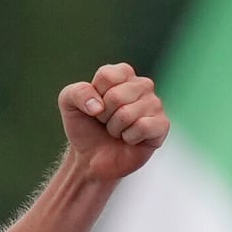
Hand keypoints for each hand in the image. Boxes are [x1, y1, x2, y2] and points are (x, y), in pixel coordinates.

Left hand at [59, 62, 168, 183]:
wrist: (92, 158)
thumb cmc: (85, 127)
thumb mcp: (69, 103)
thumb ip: (77, 92)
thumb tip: (98, 106)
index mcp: (122, 73)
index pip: (107, 76)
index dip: (94, 96)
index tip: (95, 106)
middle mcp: (142, 85)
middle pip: (116, 96)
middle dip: (104, 115)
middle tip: (106, 122)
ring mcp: (155, 104)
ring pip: (127, 113)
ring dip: (115, 129)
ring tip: (117, 131)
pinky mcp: (162, 125)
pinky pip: (143, 127)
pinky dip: (129, 137)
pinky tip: (130, 139)